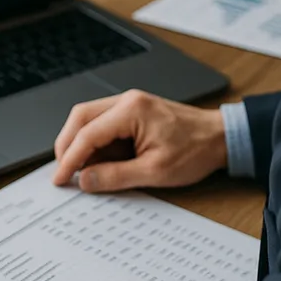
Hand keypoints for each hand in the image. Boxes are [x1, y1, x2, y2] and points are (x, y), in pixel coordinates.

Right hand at [52, 89, 227, 192]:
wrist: (219, 137)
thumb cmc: (195, 150)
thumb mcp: (155, 171)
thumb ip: (115, 176)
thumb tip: (86, 180)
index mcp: (131, 110)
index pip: (88, 133)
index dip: (70, 159)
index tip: (61, 178)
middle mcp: (126, 100)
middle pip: (80, 117)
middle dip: (67, 146)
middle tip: (64, 173)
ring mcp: (129, 104)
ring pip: (88, 118)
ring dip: (79, 143)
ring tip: (80, 170)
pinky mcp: (132, 112)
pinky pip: (103, 123)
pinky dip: (94, 142)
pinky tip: (97, 161)